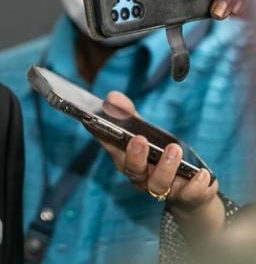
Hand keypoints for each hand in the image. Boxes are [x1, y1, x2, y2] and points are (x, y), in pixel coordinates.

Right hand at [90, 91, 223, 237]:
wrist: (190, 189)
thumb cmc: (160, 156)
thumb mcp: (146, 132)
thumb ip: (129, 115)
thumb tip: (112, 97)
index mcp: (126, 158)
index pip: (110, 146)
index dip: (100, 135)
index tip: (91, 121)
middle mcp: (140, 176)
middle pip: (132, 170)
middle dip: (134, 155)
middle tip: (139, 139)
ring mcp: (162, 188)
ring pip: (158, 183)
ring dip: (165, 167)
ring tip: (174, 149)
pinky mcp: (186, 196)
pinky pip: (188, 195)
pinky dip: (195, 185)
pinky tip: (202, 173)